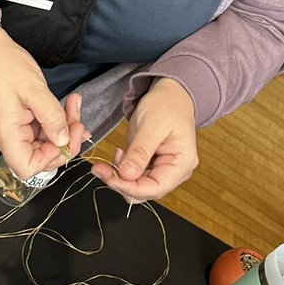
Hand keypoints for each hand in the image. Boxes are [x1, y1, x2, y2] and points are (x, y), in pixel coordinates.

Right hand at [0, 27, 86, 179]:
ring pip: (45, 143)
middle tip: (77, 119)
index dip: (50, 158)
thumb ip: (51, 117)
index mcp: (6, 134)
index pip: (27, 168)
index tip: (63, 137)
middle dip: (64, 140)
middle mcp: (7, 138)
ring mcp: (14, 131)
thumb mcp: (33, 89)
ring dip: (64, 128)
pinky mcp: (20, 122)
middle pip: (40, 157)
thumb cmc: (4, 67)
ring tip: (73, 105)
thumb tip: (64, 140)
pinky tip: (67, 106)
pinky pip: (42, 131)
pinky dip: (57, 121)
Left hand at [91, 77, 198, 201]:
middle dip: (122, 183)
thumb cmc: (166, 105)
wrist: (169, 93)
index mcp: (182, 163)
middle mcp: (175, 172)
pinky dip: (122, 170)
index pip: (155, 187)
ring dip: (120, 177)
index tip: (109, 179)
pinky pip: (135, 176)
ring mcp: (163, 170)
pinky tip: (119, 155)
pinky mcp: (152, 165)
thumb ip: (140, 152)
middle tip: (101, 169)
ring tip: (114, 156)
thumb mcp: (151, 126)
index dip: (130, 188)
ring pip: (137, 186)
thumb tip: (126, 175)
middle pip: (145, 191)